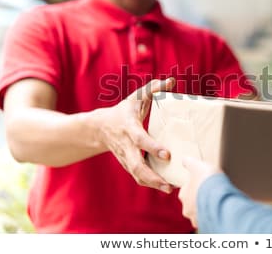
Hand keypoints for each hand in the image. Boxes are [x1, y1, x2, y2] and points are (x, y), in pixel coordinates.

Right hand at [94, 78, 175, 192]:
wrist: (100, 127)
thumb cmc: (124, 110)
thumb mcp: (136, 97)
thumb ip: (154, 88)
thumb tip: (172, 81)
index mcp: (129, 128)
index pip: (140, 139)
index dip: (152, 147)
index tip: (167, 154)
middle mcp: (126, 145)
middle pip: (137, 165)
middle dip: (152, 175)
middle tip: (168, 183)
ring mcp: (126, 157)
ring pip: (137, 174)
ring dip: (152, 184)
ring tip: (170, 189)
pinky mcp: (128, 164)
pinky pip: (138, 176)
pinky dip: (150, 183)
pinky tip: (165, 186)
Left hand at [179, 157, 219, 227]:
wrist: (219, 196)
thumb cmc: (207, 181)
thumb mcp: (197, 165)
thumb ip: (189, 162)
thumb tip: (184, 159)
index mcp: (183, 195)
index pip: (184, 191)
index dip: (193, 186)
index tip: (200, 183)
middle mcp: (187, 208)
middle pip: (191, 204)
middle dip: (198, 199)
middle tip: (208, 193)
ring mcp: (197, 217)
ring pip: (199, 214)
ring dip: (206, 208)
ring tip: (215, 202)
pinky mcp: (208, 224)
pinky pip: (209, 220)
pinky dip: (213, 215)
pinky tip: (219, 209)